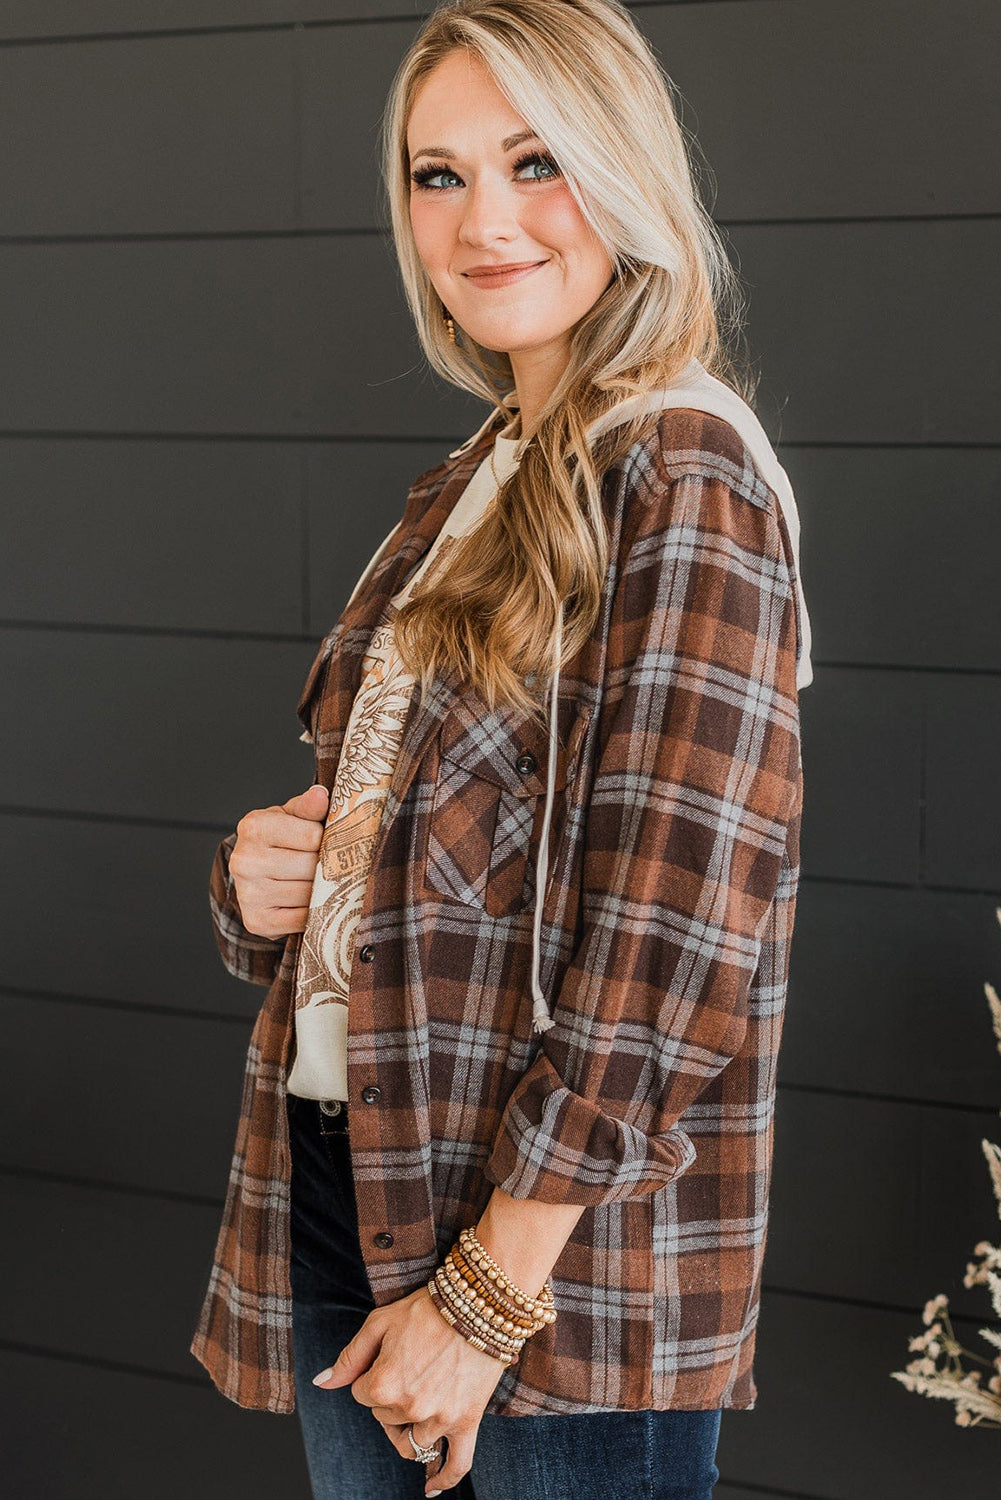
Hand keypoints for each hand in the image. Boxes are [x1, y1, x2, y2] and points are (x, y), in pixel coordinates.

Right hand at [228, 783, 329, 938]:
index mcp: (254, 826)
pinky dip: (314, 913)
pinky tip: (309, 902)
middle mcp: (245, 860)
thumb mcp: (292, 816)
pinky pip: (302, 919)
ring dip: (322, 890)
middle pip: (310, 866)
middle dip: (324, 866)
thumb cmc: (280, 839)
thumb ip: (308, 807)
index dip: (325, 839)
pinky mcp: (257, 921)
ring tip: (317, 882)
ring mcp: (248, 893)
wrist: (255, 873)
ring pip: (309, 894)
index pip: (311, 836)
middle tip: (323, 865)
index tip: (321, 840)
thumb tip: (320, 795)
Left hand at [312, 1285, 506, 1494]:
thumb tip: (322, 1383)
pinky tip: (429, 1489)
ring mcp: (439, 1418)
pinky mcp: (466, 1422)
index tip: (389, 1355)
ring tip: (414, 1403)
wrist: (478, 1303)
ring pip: (410, 1442)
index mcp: (383, 1383)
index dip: (371, 1374)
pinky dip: (442, 1480)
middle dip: (388, 1397)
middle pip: (384, 1418)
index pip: (360, 1395)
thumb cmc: (426, 1309)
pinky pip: (456, 1464)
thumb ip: (349, 1358)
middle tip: (407, 1366)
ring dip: (406, 1427)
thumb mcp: (379, 1322)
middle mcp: (409, 1407)